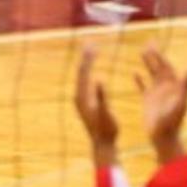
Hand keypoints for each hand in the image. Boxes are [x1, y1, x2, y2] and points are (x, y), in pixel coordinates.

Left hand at [75, 46, 118, 165]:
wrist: (103, 144)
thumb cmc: (106, 129)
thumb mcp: (105, 112)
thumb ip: (102, 96)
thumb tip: (98, 79)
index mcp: (82, 96)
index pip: (83, 72)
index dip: (88, 58)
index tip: (93, 45)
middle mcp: (79, 96)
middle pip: (81, 72)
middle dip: (86, 57)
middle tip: (90, 42)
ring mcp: (82, 99)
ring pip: (83, 77)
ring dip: (87, 63)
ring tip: (92, 51)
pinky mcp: (86, 102)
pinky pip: (86, 82)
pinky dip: (90, 72)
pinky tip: (94, 71)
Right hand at [134, 45, 186, 163]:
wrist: (163, 137)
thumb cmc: (173, 122)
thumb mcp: (181, 104)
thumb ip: (185, 87)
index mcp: (174, 87)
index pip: (167, 67)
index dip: (160, 56)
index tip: (153, 45)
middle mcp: (166, 88)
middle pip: (159, 67)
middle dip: (154, 55)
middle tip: (147, 43)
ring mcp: (157, 93)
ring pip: (151, 74)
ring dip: (147, 63)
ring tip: (141, 51)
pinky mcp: (148, 100)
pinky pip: (143, 87)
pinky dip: (139, 80)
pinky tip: (134, 73)